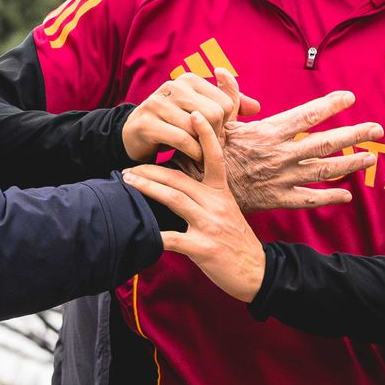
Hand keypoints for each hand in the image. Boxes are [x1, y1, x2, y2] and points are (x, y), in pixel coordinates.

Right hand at [121, 71, 260, 162]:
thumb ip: (230, 106)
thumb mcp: (202, 113)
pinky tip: (192, 159)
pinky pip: (181, 139)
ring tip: (201, 155)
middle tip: (208, 147)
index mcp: (188, 79)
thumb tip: (257, 106)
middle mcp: (172, 86)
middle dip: (214, 136)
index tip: (214, 136)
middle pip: (214, 114)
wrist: (136, 137)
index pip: (224, 103)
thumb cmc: (174, 125)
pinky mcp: (146, 123)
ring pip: (197, 127)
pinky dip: (192, 153)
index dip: (224, 125)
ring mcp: (156, 103)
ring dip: (203, 147)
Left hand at [123, 112, 264, 302]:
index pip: (214, 156)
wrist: (257, 273)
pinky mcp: (204, 248)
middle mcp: (216, 204)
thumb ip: (208, 191)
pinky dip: (155, 235)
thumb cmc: (236, 239)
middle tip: (127, 166)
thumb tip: (184, 175)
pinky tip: (140, 232)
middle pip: (179, 179)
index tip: (194, 112)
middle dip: (150, 170)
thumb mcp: (227, 208)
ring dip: (147, 188)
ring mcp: (210, 226)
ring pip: (174, 199)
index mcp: (221, 192)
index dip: (206, 133)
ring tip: (127, 182)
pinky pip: (173, 239)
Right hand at [184, 81, 382, 212]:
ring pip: (324, 170)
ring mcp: (283, 179)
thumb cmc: (208, 152)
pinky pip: (310, 199)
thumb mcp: (217, 122)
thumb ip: (227, 97)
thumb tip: (221, 70)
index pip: (307, 116)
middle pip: (326, 143)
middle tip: (377, 129)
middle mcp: (282, 155)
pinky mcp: (278, 199)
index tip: (349, 97)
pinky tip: (346, 195)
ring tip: (371, 158)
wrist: (200, 191)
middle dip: (354, 134)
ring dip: (351, 164)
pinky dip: (329, 197)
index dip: (330, 105)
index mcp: (269, 133)